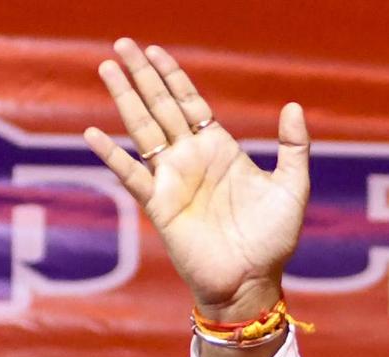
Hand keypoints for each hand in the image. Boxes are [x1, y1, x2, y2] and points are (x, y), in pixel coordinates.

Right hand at [83, 38, 309, 320]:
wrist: (253, 280)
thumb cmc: (273, 239)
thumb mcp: (291, 187)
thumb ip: (294, 147)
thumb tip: (293, 105)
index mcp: (220, 149)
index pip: (190, 103)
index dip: (172, 76)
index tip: (155, 51)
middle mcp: (191, 159)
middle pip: (160, 107)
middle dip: (142, 75)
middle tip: (122, 43)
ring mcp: (172, 180)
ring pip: (143, 129)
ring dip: (125, 99)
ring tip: (107, 68)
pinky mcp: (159, 205)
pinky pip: (132, 175)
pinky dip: (112, 155)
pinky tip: (93, 133)